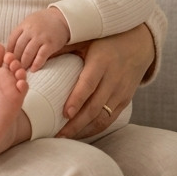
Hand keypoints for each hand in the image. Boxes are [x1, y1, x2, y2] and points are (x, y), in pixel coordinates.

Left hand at [7, 8, 70, 70]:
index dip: (9, 51)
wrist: (63, 18)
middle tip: (14, 67)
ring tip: (23, 70)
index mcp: (24, 25)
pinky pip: (41, 56)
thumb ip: (22, 32)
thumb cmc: (44, 21)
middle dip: (15, 59)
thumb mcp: (30, 21)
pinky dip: (36, 64)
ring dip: (24, 63)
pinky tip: (33, 69)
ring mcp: (41, 37)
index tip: (8, 59)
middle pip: (19, 48)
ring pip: (28, 53)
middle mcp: (31, 31)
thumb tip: (11, 46)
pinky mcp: (50, 44)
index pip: (12, 40)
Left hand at [56, 23, 153, 138]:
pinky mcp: (125, 100)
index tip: (65, 113)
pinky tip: (81, 132)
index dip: (77, 100)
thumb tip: (37, 57)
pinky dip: (95, 128)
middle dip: (76, 123)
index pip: (88, 84)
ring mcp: (121, 92)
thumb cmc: (105, 40)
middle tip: (58, 133)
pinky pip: (110, 119)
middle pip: (95, 106)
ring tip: (66, 136)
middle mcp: (113, 79)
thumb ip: (63, 48)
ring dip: (84, 129)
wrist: (138, 42)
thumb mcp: (85, 39)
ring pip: (103, 117)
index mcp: (101, 62)